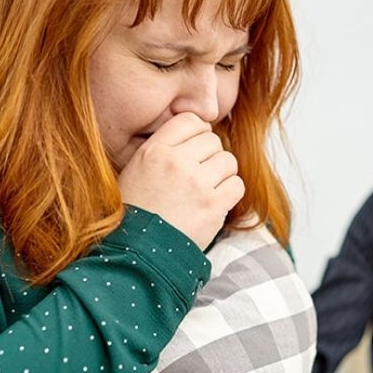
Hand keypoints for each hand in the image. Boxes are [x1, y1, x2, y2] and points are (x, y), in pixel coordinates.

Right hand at [118, 112, 244, 249]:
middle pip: (213, 140)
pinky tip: (216, 201)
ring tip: (207, 189)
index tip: (195, 150)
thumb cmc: (137, 212)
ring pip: (228, 161)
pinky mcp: (213, 205)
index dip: (198, 133)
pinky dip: (230, 193)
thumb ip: (162, 148)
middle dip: (210, 156)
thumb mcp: (136, 170)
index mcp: (154, 150)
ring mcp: (196, 183)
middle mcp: (176, 162)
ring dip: (222, 174)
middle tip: (200, 175)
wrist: (139, 251)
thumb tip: (196, 131)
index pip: (191, 121)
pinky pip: (237, 185)